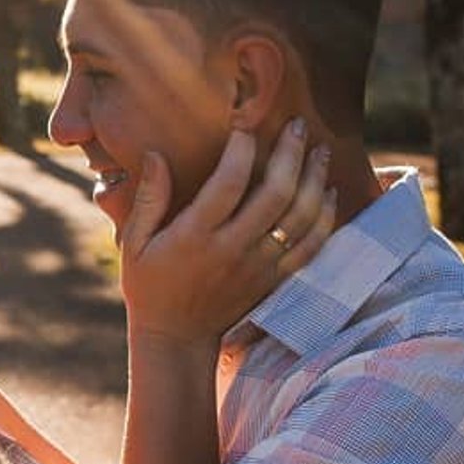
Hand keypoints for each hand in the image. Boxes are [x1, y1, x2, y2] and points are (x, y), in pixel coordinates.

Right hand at [118, 117, 335, 350]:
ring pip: (300, 218)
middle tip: (298, 126)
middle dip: (291, 154)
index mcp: (195, 236)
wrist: (177, 338)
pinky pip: (310, 247)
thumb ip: (149, 199)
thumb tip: (155, 155)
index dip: (241, 150)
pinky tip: (329, 193)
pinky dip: (325, 218)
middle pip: (275, 195)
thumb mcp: (134, 243)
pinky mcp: (274, 280)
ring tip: (320, 151)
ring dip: (315, 180)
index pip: (227, 184)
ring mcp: (259, 266)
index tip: (245, 125)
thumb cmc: (150, 285)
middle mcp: (232, 250)